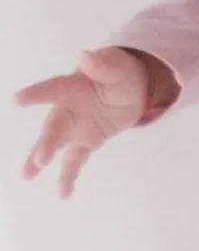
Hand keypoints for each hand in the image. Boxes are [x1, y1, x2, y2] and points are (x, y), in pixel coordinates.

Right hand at [13, 47, 164, 198]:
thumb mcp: (118, 67)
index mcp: (71, 86)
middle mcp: (67, 108)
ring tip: (26, 176)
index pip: (52, 90)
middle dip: (47, 143)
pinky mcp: (86, 141)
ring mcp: (75, 127)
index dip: (36, 95)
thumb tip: (87, 57)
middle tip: (40, 159)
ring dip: (41, 159)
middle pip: (54, 127)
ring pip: (55, 145)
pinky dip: (68, 177)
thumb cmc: (119, 73)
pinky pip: (75, 161)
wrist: (128, 87)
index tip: (17, 100)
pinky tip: (62, 194)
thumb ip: (103, 65)